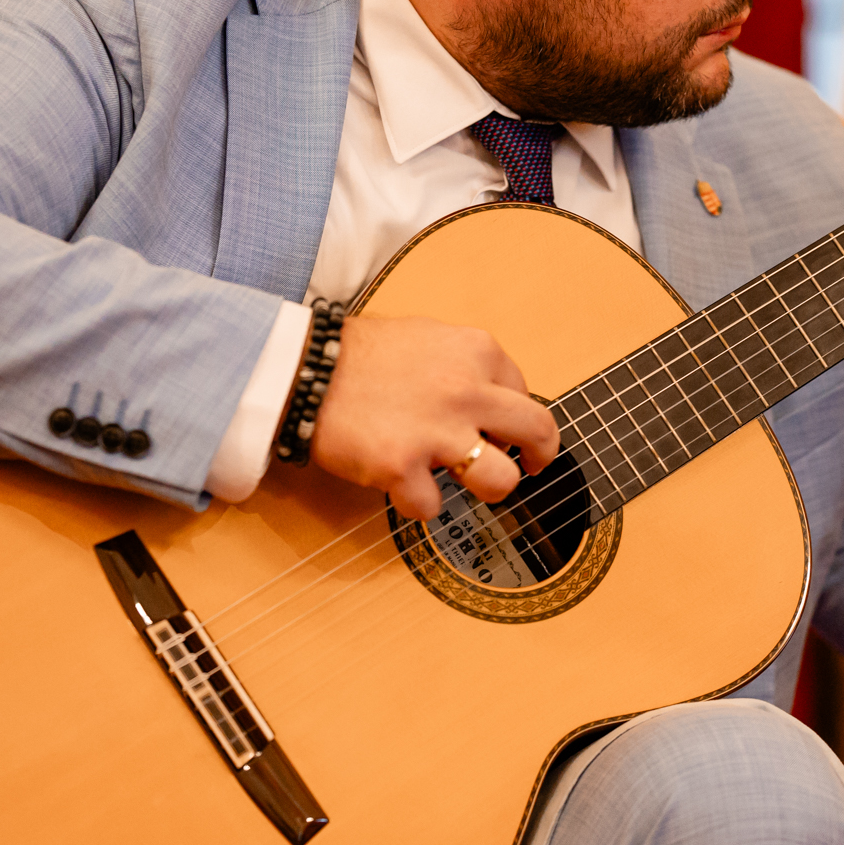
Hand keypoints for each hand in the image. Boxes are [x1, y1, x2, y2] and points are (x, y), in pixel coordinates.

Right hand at [307, 316, 559, 519]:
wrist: (304, 367)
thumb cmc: (360, 354)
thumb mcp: (428, 337)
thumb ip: (465, 366)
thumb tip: (493, 400)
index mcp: (477, 351)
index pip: (525, 393)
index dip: (516, 417)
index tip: (505, 430)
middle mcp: (467, 389)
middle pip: (538, 433)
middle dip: (540, 457)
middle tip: (532, 467)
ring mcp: (437, 431)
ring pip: (502, 481)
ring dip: (487, 488)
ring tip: (462, 481)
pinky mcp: (402, 466)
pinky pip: (432, 508)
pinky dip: (417, 503)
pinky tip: (400, 484)